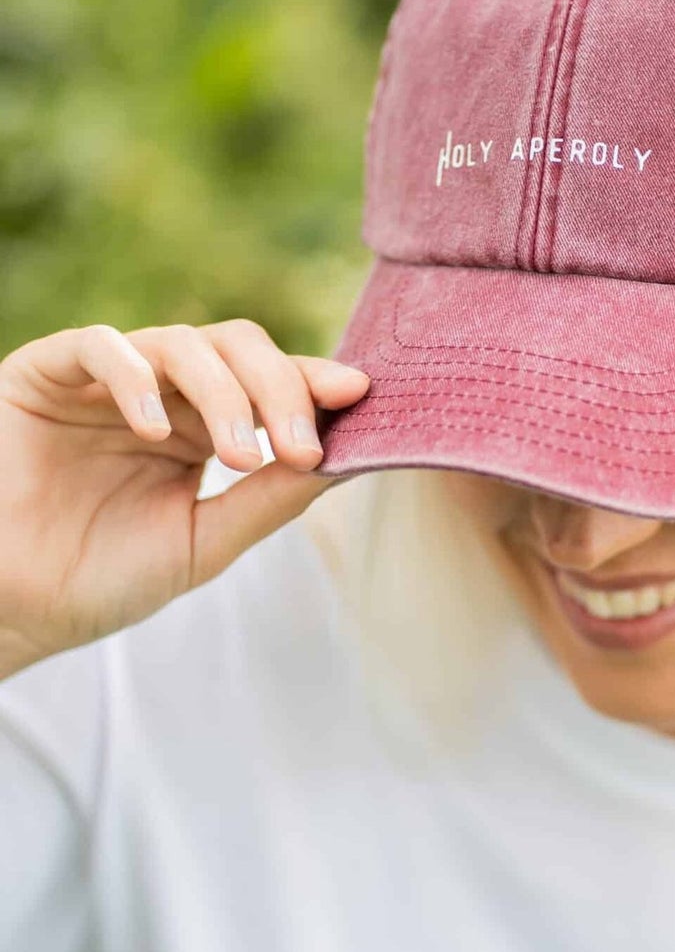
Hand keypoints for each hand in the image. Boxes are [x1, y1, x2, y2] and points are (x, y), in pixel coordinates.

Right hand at [0, 319, 369, 677]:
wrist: (13, 609)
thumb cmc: (101, 579)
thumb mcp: (204, 541)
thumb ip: (268, 498)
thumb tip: (346, 456)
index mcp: (202, 426)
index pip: (270, 383)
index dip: (314, 382)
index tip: (361, 395)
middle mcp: (161, 393)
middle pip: (239, 348)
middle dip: (281, 389)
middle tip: (302, 445)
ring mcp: (105, 380)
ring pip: (181, 342)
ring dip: (224, 392)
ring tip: (239, 453)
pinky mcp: (45, 372)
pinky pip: (98, 345)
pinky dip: (135, 378)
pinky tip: (158, 432)